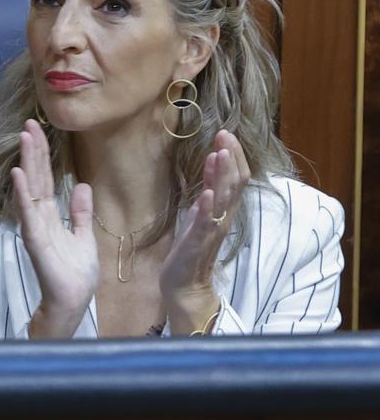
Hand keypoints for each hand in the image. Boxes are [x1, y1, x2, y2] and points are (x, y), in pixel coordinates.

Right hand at [11, 119, 98, 336]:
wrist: (73, 300)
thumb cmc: (75, 273)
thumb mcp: (83, 235)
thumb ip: (80, 212)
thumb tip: (80, 185)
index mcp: (51, 215)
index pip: (45, 178)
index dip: (43, 154)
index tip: (39, 130)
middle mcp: (39, 217)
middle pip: (36, 178)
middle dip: (33, 151)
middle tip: (29, 124)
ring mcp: (35, 228)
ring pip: (30, 190)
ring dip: (27, 164)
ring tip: (25, 139)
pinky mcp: (35, 241)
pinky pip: (28, 214)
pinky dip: (23, 194)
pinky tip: (20, 175)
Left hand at [160, 130, 250, 331]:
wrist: (184, 285)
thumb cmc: (191, 248)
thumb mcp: (199, 212)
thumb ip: (208, 189)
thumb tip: (213, 162)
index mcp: (223, 210)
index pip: (236, 178)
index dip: (234, 156)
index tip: (227, 134)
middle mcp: (223, 218)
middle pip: (234, 184)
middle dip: (230, 158)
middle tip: (225, 135)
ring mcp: (212, 231)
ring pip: (223, 200)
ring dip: (222, 177)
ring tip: (220, 154)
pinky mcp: (198, 244)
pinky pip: (206, 224)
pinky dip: (207, 208)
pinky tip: (206, 193)